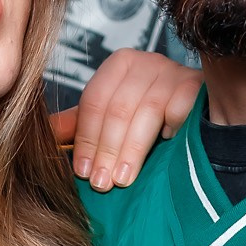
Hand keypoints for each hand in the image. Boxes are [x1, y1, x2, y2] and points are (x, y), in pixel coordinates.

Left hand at [48, 48, 201, 190]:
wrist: (201, 113)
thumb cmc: (153, 117)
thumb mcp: (112, 117)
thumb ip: (80, 124)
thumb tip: (44, 133)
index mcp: (120, 65)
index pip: (95, 101)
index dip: (86, 139)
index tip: (82, 171)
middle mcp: (146, 62)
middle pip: (118, 108)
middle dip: (107, 150)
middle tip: (102, 182)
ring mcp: (173, 72)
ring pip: (146, 112)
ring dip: (132, 151)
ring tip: (123, 179)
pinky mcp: (196, 86)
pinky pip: (179, 110)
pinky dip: (170, 131)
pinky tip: (165, 147)